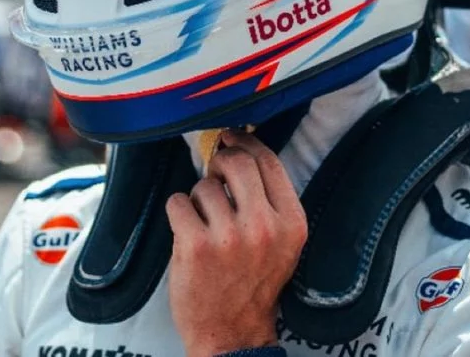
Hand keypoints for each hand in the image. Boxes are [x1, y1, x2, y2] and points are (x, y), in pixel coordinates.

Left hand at [165, 130, 306, 356]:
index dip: (246, 143)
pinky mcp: (195, 245)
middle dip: (220, 163)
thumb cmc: (253, 283)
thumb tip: (239, 150)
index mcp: (292, 223)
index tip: (232, 137)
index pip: (269, 162)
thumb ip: (268, 200)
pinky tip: (187, 232)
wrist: (232, 333)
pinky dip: (178, 213)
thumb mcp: (281, 242)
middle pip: (236, 163)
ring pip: (203, 185)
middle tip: (214, 176)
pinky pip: (178, 202)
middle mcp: (264, 226)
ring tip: (205, 225)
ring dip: (198, 199)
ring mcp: (229, 236)